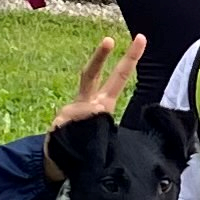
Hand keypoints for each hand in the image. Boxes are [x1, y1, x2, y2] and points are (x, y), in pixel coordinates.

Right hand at [40, 35, 147, 173]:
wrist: (58, 161)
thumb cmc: (87, 142)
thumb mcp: (104, 129)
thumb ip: (105, 119)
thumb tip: (99, 109)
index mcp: (101, 102)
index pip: (117, 77)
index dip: (130, 58)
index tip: (141, 38)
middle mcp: (86, 102)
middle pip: (91, 74)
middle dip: (99, 57)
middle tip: (109, 39)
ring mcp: (70, 111)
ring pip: (83, 108)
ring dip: (88, 120)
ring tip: (88, 133)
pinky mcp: (58, 124)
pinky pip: (71, 126)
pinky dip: (76, 134)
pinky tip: (75, 139)